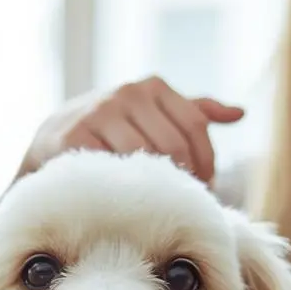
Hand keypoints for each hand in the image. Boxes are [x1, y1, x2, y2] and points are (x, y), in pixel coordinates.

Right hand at [18, 76, 244, 183]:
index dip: (206, 160)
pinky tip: (125, 199)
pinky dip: (124, 187)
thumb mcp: (151, 116)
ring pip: (145, 159)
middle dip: (183, 178)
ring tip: (157, 204)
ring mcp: (99, 113)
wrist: (49, 139)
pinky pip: (112, 169)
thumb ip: (193, 112)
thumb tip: (240, 112)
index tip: (204, 185)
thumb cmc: (112, 131)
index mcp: (151, 86)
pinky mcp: (74, 137)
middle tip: (181, 201)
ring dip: (156, 188)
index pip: (195, 125)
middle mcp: (126, 93)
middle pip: (174, 146)